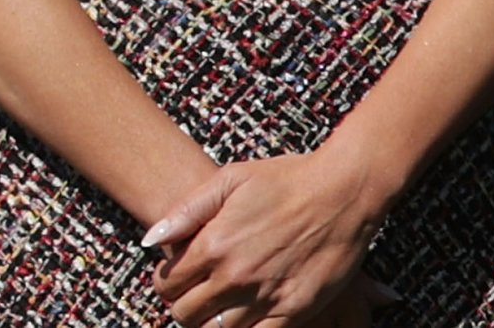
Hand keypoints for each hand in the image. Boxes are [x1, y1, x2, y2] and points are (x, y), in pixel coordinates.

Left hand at [145, 152, 396, 325]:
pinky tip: (245, 317)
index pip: (168, 285)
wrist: (343, 190)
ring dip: (212, 321)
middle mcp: (234, 276)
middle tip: (197, 293)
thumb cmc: (287, 179)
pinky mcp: (292, 312)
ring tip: (221, 305)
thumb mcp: (232, 179)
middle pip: (185, 315)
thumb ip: (187, 210)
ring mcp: (264, 297)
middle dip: (184, 305)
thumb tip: (150, 240)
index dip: (166, 283)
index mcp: (214, 244)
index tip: (177, 277)